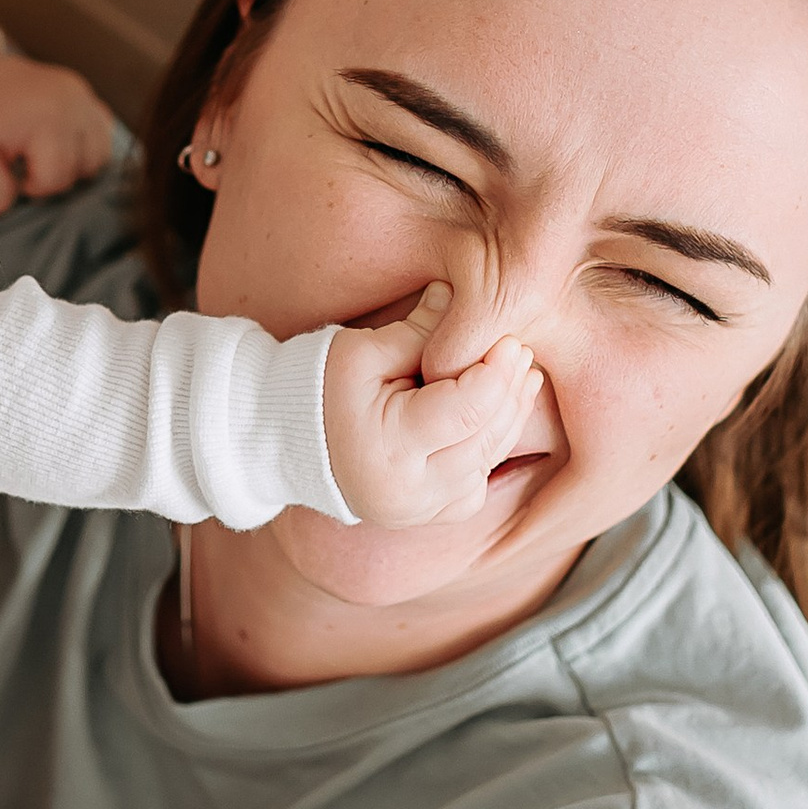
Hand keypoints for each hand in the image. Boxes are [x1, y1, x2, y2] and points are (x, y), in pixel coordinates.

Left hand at [0, 48, 115, 213]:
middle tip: (21, 158)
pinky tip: (59, 145)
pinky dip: (83, 151)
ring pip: (96, 161)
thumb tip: (12, 204)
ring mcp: (88, 101)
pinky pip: (104, 143)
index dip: (27, 186)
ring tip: (41, 153)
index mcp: (45, 117)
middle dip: (48, 176)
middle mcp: (75, 104)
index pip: (53, 182)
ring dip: (70, 166)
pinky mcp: (95, 103)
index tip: (7, 168)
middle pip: (78, 173)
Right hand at [319, 292, 542, 527]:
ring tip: (521, 376)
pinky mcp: (429, 515)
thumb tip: (461, 293)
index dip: (497, 372)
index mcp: (390, 449)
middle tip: (521, 351)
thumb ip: (421, 329)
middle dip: (510, 390)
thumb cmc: (319, 387)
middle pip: (487, 437)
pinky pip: (478, 483)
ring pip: (490, 461)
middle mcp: (410, 492)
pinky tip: (497, 414)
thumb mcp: (363, 351)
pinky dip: (491, 447)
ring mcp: (421, 511)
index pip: (469, 410)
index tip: (509, 339)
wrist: (286, 441)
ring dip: (510, 416)